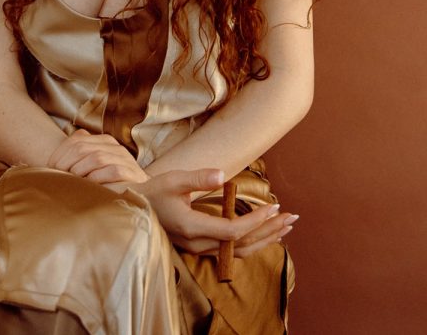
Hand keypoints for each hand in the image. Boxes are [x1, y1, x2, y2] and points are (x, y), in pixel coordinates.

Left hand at [47, 129, 148, 184]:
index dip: (60, 154)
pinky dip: (97, 178)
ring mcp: (124, 158)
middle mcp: (114, 146)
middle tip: (58, 178)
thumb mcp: (91, 169)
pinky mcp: (131, 172)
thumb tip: (51, 165)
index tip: (50, 169)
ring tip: (72, 183)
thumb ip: (78, 160)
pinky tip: (90, 187)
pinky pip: (112, 171)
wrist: (140, 196)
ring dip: (80, 171)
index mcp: (104, 141)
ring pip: (96, 158)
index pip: (76, 140)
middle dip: (66, 163)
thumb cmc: (108, 185)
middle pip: (82, 148)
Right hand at [133, 168, 296, 255]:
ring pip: (238, 251)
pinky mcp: (199, 246)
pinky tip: (264, 234)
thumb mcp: (173, 179)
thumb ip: (198, 178)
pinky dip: (251, 242)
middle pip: (241, 244)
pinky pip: (230, 250)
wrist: (134, 208)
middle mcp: (198, 243)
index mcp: (192, 227)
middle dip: (269, 231)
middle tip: (292, 217)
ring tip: (285, 227)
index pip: (232, 231)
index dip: (255, 221)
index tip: (273, 207)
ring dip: (264, 239)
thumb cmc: (153, 192)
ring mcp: (198, 248)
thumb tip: (222, 175)